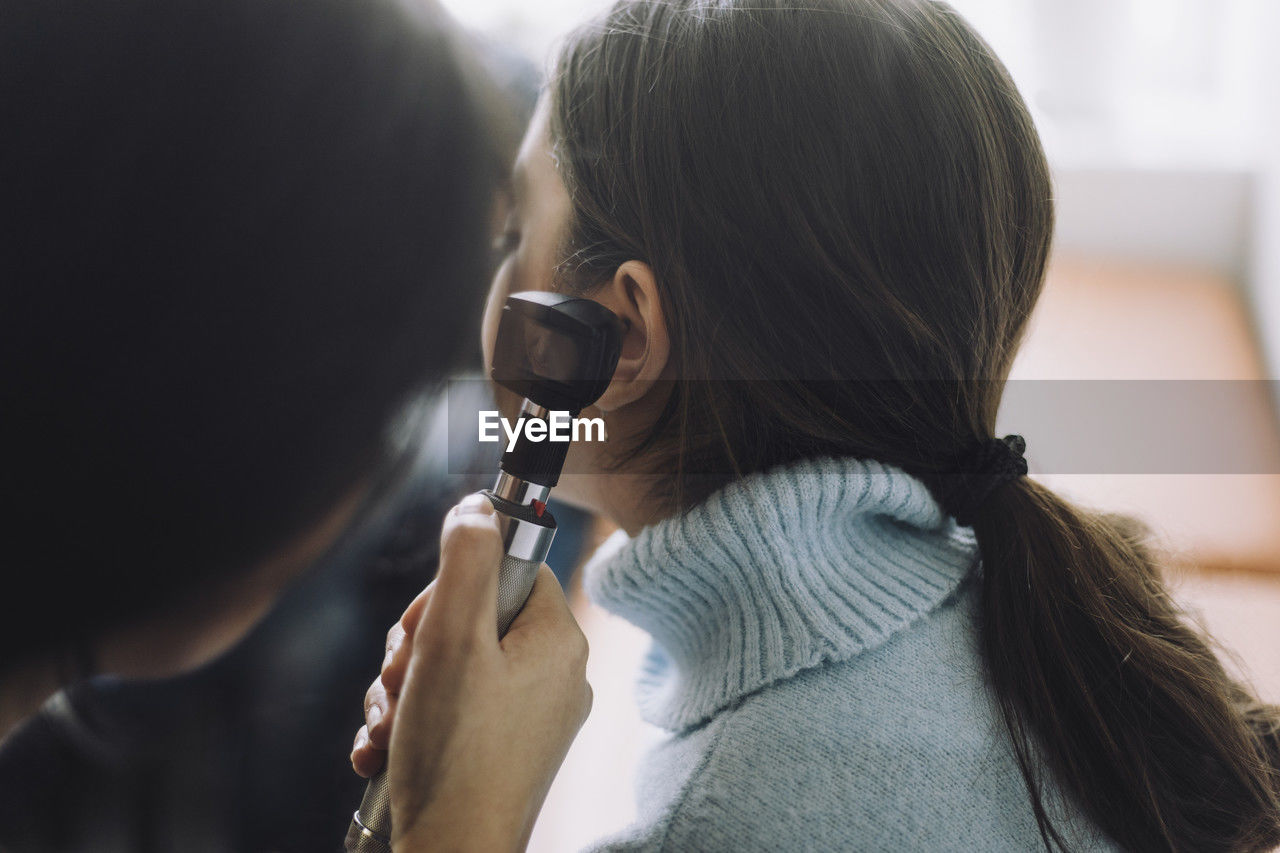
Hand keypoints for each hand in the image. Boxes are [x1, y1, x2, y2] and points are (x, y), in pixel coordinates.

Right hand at [351, 493, 591, 850]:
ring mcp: (530, 720)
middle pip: (473, 617)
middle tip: (401, 679)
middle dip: (418, 645)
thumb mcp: (451, 638)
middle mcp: (554, 678)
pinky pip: (452, 710)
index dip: (454, 586)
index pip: (510, 569)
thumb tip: (477, 506)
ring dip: (404, 688)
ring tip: (394, 723)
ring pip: (452, 666)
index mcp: (558, 642)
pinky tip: (387, 750)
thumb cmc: (454, 754)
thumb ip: (463, 561)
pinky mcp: (503, 753)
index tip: (426, 624)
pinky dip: (412, 723)